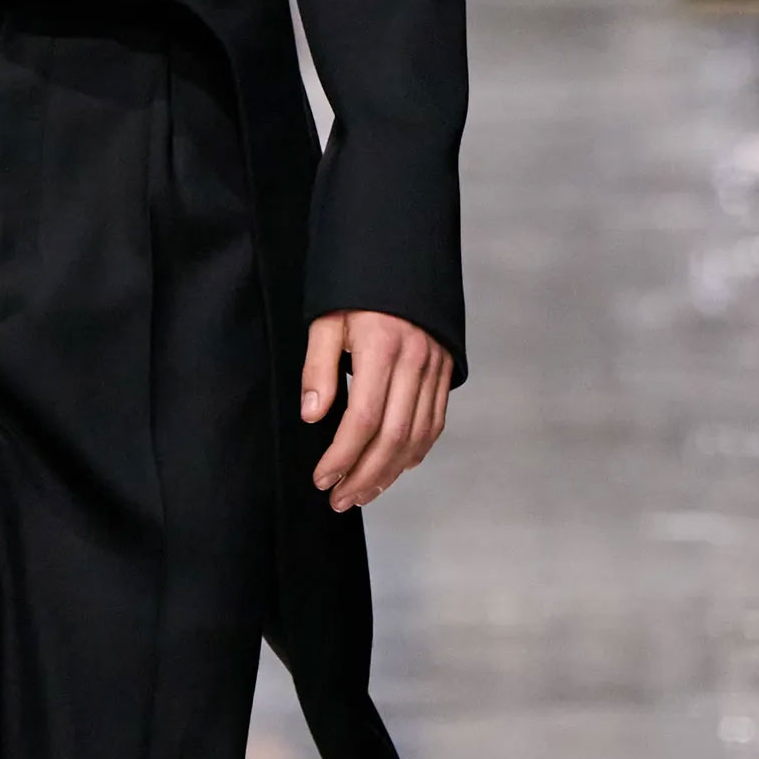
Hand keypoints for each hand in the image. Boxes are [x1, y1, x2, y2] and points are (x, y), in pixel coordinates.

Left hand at [301, 311, 451, 512]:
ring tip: (362, 493)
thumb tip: (313, 416)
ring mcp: (435, 368)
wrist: (402, 259)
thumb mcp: (326, 320)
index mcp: (382, 347)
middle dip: (365, 476)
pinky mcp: (444, 373)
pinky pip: (435, 422)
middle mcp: (415, 361)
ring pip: (417, 435)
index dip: (342, 455)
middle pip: (393, 435)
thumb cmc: (357, 292)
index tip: (322, 477)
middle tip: (340, 500)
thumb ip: (317, 369)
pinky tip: (395, 468)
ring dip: (390, 472)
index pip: (363, 418)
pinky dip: (416, 451)